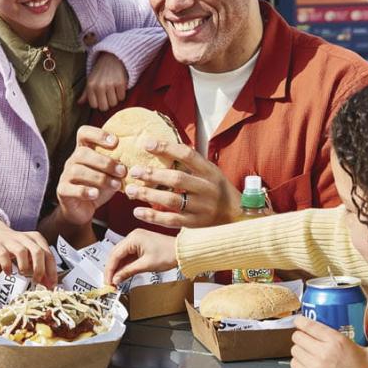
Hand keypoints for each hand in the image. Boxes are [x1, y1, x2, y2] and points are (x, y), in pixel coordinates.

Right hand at [0, 218, 57, 287]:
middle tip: (36, 281)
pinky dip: (7, 267)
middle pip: (38, 252)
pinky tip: (8, 272)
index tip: (51, 285)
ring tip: (22, 274)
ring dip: (24, 266)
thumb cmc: (15, 246)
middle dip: (39, 269)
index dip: (52, 271)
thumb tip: (48, 284)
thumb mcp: (29, 253)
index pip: (49, 255)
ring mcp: (11, 241)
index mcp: (36, 239)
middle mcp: (25, 238)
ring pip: (22, 252)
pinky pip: (4, 256)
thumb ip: (39, 267)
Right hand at [56, 125, 126, 226]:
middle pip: (82, 153)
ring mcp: (65, 175)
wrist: (83, 209)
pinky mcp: (63, 190)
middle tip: (122, 171)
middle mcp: (73, 160)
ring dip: (99, 177)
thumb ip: (119, 164)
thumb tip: (142, 157)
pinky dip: (84, 191)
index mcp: (84, 150)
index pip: (84, 133)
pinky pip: (69, 188)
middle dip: (105, 162)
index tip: (115, 142)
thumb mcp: (111, 173)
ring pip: (77, 171)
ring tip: (116, 185)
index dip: (98, 134)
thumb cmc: (99, 186)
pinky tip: (96, 194)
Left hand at [78, 52, 127, 110]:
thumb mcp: (90, 80)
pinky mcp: (120, 83)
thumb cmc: (99, 71)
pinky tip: (118, 88)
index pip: (94, 106)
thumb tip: (79, 103)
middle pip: (104, 107)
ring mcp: (110, 84)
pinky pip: (122, 97)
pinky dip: (121, 94)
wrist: (112, 57)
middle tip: (108, 96)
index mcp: (90, 86)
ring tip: (113, 91)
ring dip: (115, 99)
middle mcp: (99, 86)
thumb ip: (85, 93)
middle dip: (107, 104)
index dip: (99, 103)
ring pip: (113, 103)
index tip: (101, 98)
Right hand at [104, 229, 177, 285]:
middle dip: (111, 269)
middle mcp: (133, 236)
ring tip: (115, 281)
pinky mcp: (140, 245)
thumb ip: (128, 272)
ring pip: (121, 255)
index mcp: (133, 238)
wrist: (181, 251)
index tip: (107, 281)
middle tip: (109, 283)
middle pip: (115, 254)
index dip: (109, 270)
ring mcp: (136, 240)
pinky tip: (122, 274)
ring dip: (117, 268)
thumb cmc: (168, 254)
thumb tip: (116, 279)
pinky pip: (128, 255)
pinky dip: (124, 265)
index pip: (114, 254)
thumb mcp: (146, 265)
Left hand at [123, 140, 240, 227]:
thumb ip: (191, 163)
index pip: (187, 155)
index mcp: (210, 171)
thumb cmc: (218, 190)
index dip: (166, 148)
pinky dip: (153, 217)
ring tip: (130, 190)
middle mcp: (207, 188)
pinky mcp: (195, 224)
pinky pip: (171, 220)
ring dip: (148, 195)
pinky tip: (137, 211)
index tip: (146, 144)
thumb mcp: (211, 172)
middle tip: (134, 171)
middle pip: (176, 179)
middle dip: (152, 174)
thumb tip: (163, 146)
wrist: (237, 216)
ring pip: (171, 200)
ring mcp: (201, 208)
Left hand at [290, 315, 367, 367]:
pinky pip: (294, 364)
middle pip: (298, 336)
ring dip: (299, 348)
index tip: (300, 321)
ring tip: (306, 351)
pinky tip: (306, 362)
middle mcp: (323, 351)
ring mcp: (314, 366)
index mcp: (337, 342)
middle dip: (301, 335)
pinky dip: (298, 362)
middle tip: (306, 337)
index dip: (301, 321)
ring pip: (294, 350)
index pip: (309, 325)